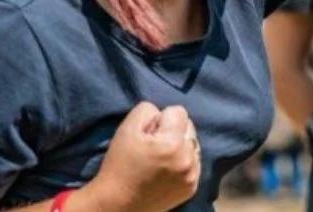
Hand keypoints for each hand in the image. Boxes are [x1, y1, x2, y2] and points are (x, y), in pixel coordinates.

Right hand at [81, 102, 201, 211]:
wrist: (118, 204)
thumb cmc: (120, 164)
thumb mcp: (127, 128)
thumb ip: (148, 110)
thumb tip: (162, 113)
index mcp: (172, 143)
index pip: (178, 111)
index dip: (161, 119)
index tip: (149, 133)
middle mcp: (187, 159)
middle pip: (189, 126)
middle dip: (173, 131)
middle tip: (154, 145)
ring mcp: (192, 175)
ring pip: (194, 144)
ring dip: (181, 146)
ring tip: (161, 158)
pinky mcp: (192, 187)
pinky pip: (194, 163)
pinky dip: (184, 162)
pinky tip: (167, 169)